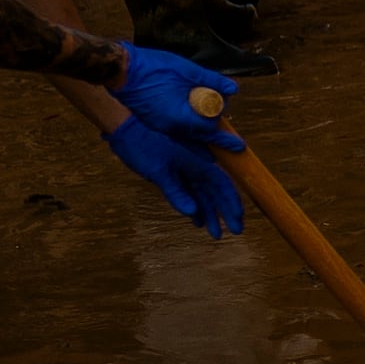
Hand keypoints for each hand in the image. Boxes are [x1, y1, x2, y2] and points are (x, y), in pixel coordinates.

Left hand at [104, 109, 246, 234]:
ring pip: (203, 196)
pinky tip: (196, 220)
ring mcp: (184, 172)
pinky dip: (194, 207)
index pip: (222, 186)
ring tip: (215, 234)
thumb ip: (176, 192)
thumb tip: (193, 212)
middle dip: (226, 212)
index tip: (238, 220)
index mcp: (197, 164)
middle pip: (216, 193)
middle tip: (235, 231)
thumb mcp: (159, 171)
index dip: (232, 202)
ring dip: (210, 214)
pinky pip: (189, 194)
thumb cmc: (143, 146)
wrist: (126, 130)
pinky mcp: (172, 175)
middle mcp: (195, 168)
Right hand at [114, 46, 244, 151]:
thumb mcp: (187, 70)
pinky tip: (191, 130)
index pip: (209, 130)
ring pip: (186, 139)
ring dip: (201, 141)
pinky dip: (187, 133)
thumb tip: (233, 89)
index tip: (233, 130)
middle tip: (235, 146)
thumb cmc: (152, 68)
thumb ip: (212, 81)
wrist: (120, 70)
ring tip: (213, 148)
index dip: (222, 128)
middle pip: (199, 140)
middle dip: (217, 143)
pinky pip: (175, 133)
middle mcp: (170, 129)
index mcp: (180, 119)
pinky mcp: (153, 122)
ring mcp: (160, 127)